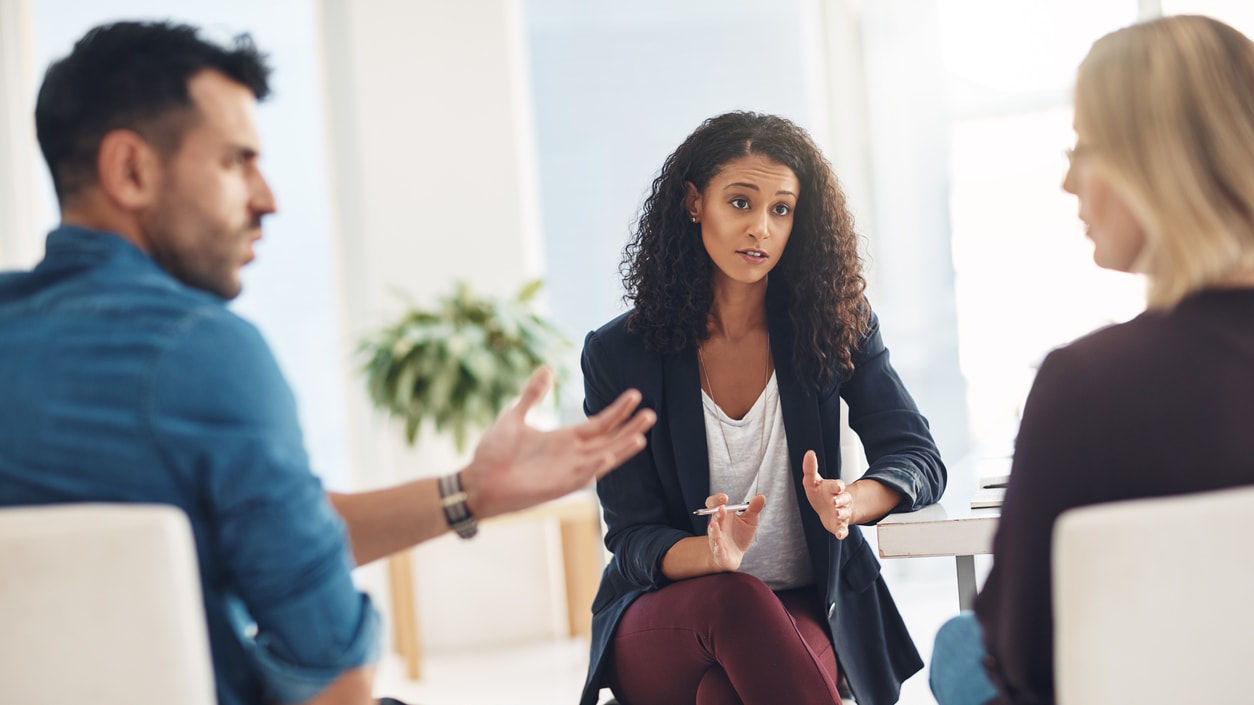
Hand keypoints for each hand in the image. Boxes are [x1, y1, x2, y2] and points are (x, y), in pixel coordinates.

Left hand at [461, 366, 655, 518]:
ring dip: (621, 448)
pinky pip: (581, 476)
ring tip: (642, 436)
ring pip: (603, 458)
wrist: (476, 481)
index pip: (600, 423)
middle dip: (630, 427)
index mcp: (564, 439)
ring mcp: (567, 471)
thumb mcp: (515, 415)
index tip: (636, 395)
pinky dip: (595, 466)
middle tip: (652, 413)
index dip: (618, 410)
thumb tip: (547, 369)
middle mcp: (571, 455)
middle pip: (609, 439)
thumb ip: (533, 394)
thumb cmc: (494, 452)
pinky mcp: (557, 486)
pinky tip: (608, 454)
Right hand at [705, 492, 765, 570]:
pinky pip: (717, 550)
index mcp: (723, 515)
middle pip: (714, 518)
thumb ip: (754, 508)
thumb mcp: (750, 520)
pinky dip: (717, 548)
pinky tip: (719, 545)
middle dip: (717, 513)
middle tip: (722, 508)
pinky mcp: (720, 553)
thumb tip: (761, 496)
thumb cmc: (740, 535)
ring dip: (714, 530)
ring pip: (713, 534)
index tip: (724, 497)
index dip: (716, 500)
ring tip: (714, 525)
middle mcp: (718, 526)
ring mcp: (717, 540)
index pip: (714, 504)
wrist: (735, 555)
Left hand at [801, 450, 853, 538]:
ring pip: (844, 513)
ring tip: (837, 513)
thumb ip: (810, 468)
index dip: (837, 486)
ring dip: (841, 513)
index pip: (837, 485)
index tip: (837, 486)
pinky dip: (842, 532)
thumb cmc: (820, 493)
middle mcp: (840, 500)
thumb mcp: (812, 480)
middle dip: (841, 500)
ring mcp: (841, 513)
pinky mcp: (839, 525)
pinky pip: (843, 529)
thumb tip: (809, 453)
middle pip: (844, 499)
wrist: (827, 509)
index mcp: (833, 488)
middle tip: (835, 501)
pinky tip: (840, 535)